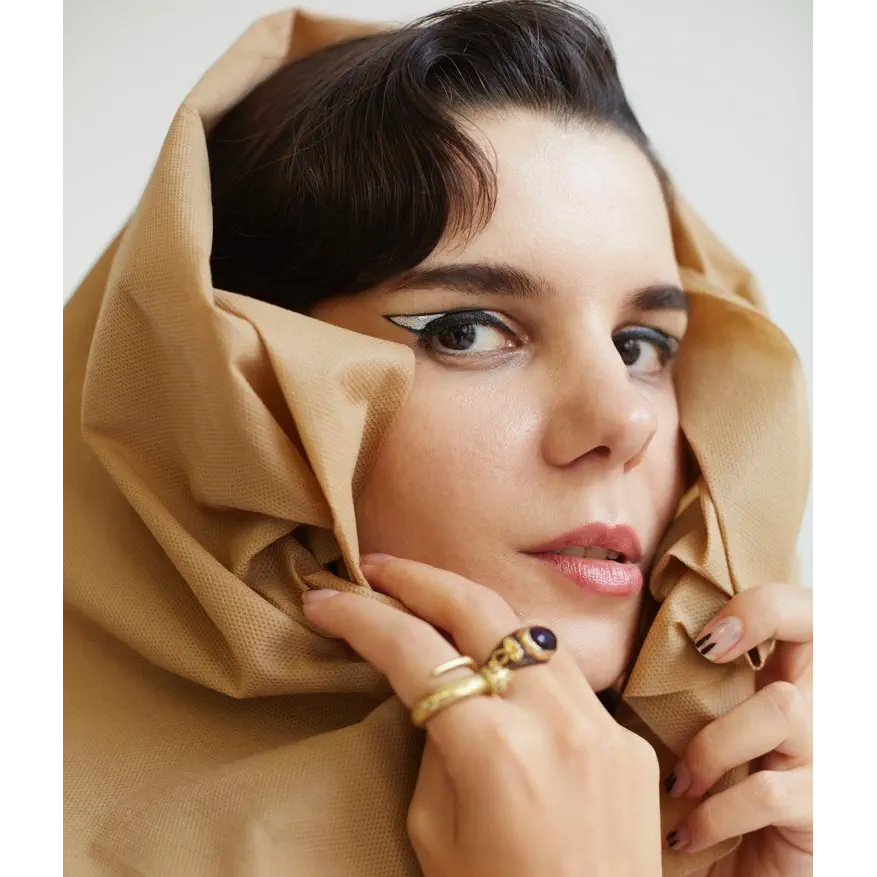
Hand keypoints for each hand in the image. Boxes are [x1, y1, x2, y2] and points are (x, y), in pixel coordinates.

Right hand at [302, 554, 663, 876]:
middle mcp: (555, 719)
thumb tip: (435, 688)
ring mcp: (603, 723)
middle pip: (478, 608)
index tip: (324, 599)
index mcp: (493, 750)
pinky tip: (495, 668)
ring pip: (528, 631)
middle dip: (419, 579)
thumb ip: (434, 744)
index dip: (360, 617)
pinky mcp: (629, 739)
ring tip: (429, 601)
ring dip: (472, 609)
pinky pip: (567, 679)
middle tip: (376, 570)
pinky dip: (521, 663)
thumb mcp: (433, 831)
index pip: (412, 651)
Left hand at [663, 583, 814, 875]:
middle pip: (811, 625)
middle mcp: (807, 703)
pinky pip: (767, 792)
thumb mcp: (683, 728)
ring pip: (781, 708)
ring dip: (715, 742)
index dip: (760, 599)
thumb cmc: (695, 794)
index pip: (793, 608)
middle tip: (709, 647)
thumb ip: (670, 684)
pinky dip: (715, 812)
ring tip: (680, 780)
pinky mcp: (815, 808)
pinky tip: (687, 831)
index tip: (705, 632)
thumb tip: (597, 645)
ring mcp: (817, 753)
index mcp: (772, 677)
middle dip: (763, 614)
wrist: (728, 875)